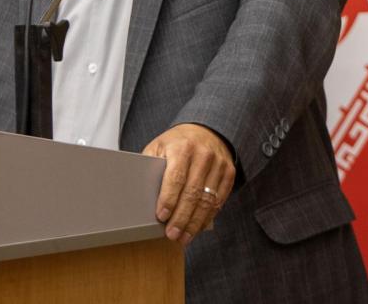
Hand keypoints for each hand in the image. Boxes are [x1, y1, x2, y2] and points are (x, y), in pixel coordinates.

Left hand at [142, 122, 235, 245]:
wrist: (205, 130)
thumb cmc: (177, 143)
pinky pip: (219, 200)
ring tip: (184, 237)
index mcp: (182, 147)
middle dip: (182, 218)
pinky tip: (198, 227)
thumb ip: (151, 166)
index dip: (169, 199)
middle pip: (192, 193)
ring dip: (195, 223)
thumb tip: (138, 192)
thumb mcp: (159, 147)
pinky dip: (208, 217)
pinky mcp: (229, 173)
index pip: (176, 177)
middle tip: (172, 234)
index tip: (161, 216)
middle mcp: (203, 154)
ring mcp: (218, 164)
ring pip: (207, 200)